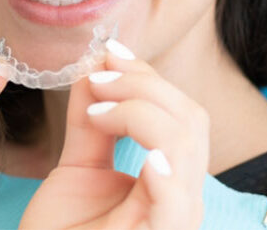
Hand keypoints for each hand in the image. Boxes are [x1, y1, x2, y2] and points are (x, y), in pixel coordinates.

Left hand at [19, 41, 208, 228]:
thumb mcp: (76, 168)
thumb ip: (90, 123)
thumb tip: (97, 66)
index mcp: (166, 179)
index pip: (179, 113)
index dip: (146, 76)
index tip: (106, 53)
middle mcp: (178, 198)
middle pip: (190, 119)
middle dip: (143, 84)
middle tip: (97, 78)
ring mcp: (173, 221)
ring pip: (186, 145)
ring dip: (139, 110)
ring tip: (96, 112)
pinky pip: (178, 202)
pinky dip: (165, 169)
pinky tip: (144, 155)